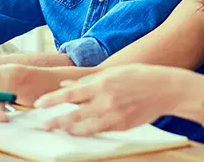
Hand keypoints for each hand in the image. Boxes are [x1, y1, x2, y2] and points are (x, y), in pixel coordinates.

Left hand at [33, 64, 188, 135]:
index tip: (38, 104)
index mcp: (101, 83)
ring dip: (69, 129)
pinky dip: (87, 131)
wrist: (165, 89)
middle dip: (56, 120)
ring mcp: (114, 114)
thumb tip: (65, 85)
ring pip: (85, 126)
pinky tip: (77, 132)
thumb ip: (87, 80)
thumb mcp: (112, 72)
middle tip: (43, 125)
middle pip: (74, 113)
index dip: (52, 100)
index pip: (70, 93)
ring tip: (58, 130)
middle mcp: (105, 100)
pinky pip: (100, 131)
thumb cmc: (139, 76)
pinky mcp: (122, 125)